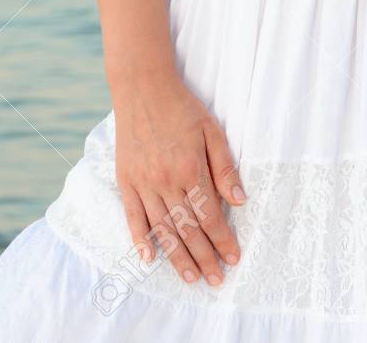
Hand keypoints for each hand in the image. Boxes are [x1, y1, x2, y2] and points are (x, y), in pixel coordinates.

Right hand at [112, 70, 244, 287]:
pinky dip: (139, 239)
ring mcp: (143, 182)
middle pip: (187, 229)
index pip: (210, 216)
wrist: (142, 86)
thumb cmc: (181, 107)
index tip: (233, 259)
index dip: (223, 240)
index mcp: (190, 168)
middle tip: (216, 280)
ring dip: (177, 257)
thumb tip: (240, 201)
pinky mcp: (125, 179)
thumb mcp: (212, 130)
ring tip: (191, 278)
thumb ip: (224, 167)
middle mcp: (166, 180)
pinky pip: (132, 215)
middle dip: (204, 257)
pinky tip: (148, 258)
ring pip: (162, 229)